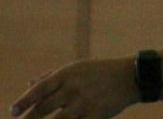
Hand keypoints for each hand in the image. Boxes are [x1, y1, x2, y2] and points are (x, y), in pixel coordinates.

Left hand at [11, 58, 137, 118]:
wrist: (131, 77)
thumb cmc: (101, 71)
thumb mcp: (77, 67)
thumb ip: (52, 76)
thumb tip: (29, 84)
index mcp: (67, 74)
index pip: (39, 89)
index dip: (24, 101)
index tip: (13, 112)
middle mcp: (74, 88)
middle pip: (44, 109)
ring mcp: (85, 103)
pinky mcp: (96, 115)